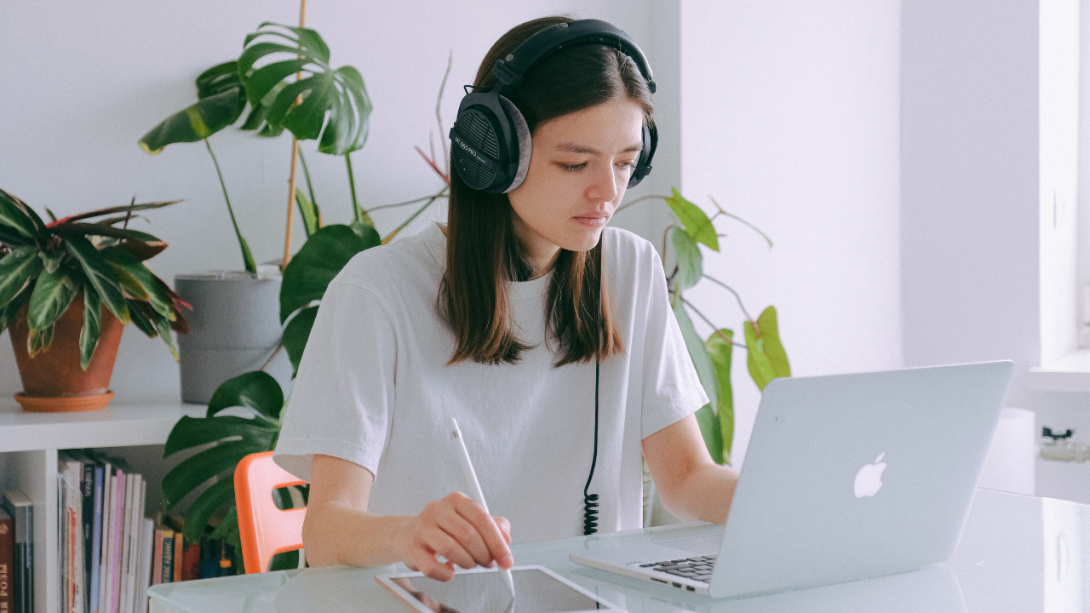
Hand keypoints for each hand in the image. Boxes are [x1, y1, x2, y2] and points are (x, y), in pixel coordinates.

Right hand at [397, 491, 512, 580]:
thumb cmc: (443, 528)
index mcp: (456, 500)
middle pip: (468, 535)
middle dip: (484, 555)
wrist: (407, 534)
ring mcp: (422, 528)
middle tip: (488, 563)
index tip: (506, 560)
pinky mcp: (412, 547)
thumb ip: (492, 526)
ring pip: (451, 550)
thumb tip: (506, 539)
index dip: (497, 543)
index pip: (482, 519)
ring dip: (467, 563)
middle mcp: (437, 509)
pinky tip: (450, 569)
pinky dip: (447, 573)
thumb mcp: (469, 520)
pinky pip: (433, 567)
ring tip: (470, 564)